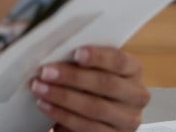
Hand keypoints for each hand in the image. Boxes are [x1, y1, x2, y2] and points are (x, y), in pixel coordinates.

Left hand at [29, 46, 150, 131]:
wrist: (94, 115)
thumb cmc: (90, 84)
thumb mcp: (91, 69)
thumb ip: (80, 60)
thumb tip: (54, 51)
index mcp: (133, 70)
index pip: (119, 60)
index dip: (98, 56)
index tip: (76, 53)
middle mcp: (136, 95)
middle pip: (105, 84)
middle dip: (72, 77)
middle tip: (45, 72)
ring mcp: (128, 119)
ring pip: (96, 108)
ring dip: (62, 97)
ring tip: (40, 89)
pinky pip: (89, 128)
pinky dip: (63, 116)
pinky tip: (46, 106)